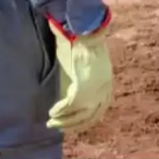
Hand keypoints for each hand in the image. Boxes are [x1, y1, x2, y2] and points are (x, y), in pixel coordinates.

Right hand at [47, 11, 114, 131]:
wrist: (85, 31)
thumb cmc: (84, 46)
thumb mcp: (86, 67)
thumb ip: (82, 81)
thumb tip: (72, 92)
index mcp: (107, 85)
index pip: (99, 110)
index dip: (85, 120)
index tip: (73, 124)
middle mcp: (104, 90)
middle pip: (90, 116)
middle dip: (73, 124)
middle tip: (57, 126)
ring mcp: (95, 90)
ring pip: (79, 114)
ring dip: (64, 120)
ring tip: (52, 121)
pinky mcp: (83, 87)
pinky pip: (70, 105)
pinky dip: (60, 110)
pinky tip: (52, 111)